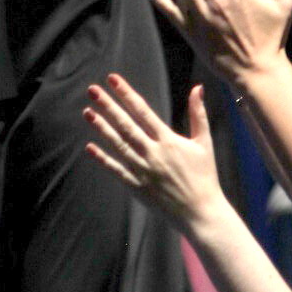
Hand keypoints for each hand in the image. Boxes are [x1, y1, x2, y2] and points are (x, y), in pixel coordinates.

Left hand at [85, 75, 224, 231]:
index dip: (126, 94)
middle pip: (125, 125)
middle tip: (92, 90)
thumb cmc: (204, 176)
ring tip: (87, 112)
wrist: (201, 213)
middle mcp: (153, 153)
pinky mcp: (137, 187)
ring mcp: (143, 170)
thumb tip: (197, 87)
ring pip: (118, 145)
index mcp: (168, 140)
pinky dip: (103, 159)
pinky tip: (90, 147)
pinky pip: (117, 170)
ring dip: (101, 128)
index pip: (143, 111)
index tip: (113, 79)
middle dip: (108, 106)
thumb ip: (199, 114)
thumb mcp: (204, 143)